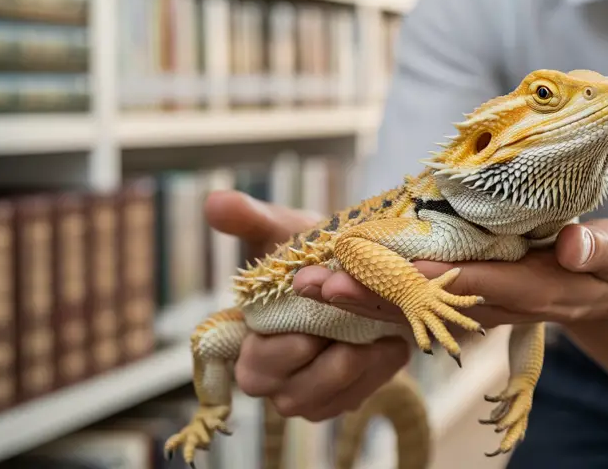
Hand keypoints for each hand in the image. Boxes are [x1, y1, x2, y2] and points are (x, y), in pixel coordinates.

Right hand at [204, 190, 411, 420]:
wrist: (364, 266)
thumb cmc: (316, 253)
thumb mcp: (287, 231)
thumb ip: (252, 220)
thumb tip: (215, 202)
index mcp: (250, 341)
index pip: (253, 365)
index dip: (280, 349)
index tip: (310, 323)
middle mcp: (276, 378)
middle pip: (289, 396)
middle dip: (323, 363)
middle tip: (353, 328)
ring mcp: (311, 394)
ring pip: (325, 403)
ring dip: (355, 368)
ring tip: (379, 334)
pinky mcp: (345, 397)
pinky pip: (358, 398)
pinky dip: (378, 372)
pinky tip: (392, 342)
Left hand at [290, 218, 607, 329]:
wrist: (595, 292)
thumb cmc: (605, 263)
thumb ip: (599, 248)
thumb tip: (572, 244)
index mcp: (534, 291)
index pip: (480, 284)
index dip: (440, 278)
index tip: (400, 266)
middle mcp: (494, 307)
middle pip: (429, 306)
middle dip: (375, 296)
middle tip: (321, 284)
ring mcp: (472, 311)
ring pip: (410, 310)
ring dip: (360, 299)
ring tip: (306, 285)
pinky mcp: (458, 305)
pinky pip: (410, 306)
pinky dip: (372, 295)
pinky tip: (330, 285)